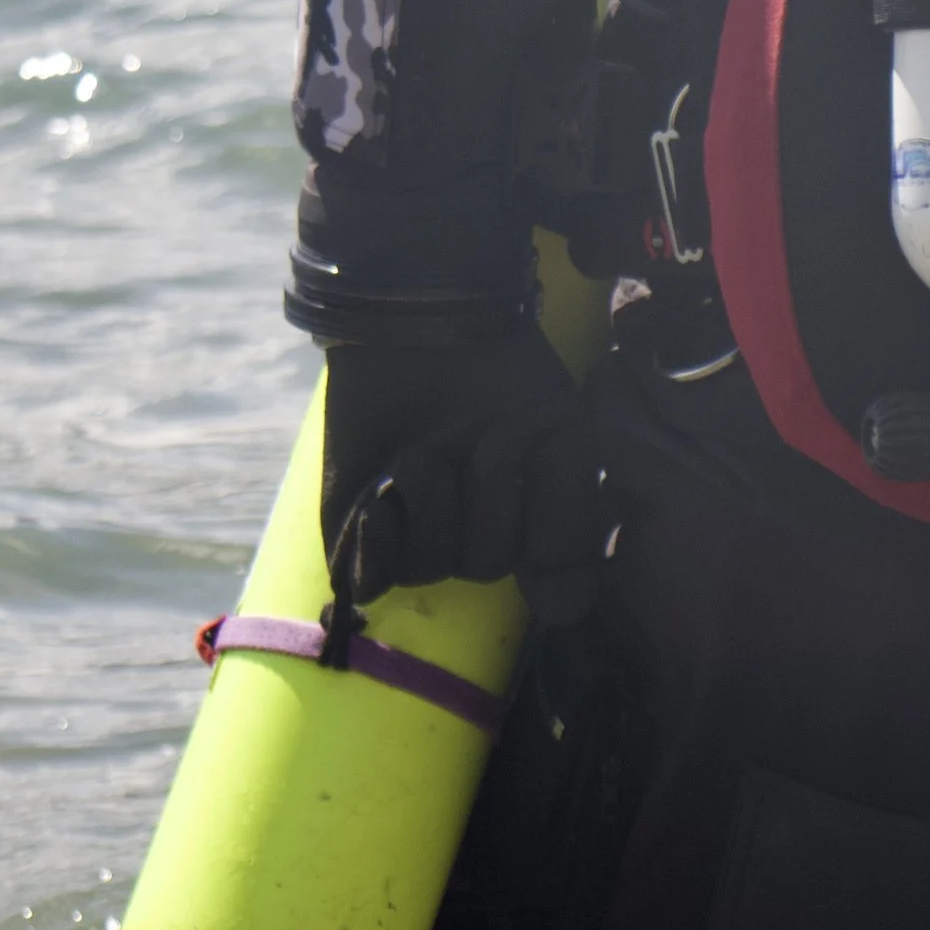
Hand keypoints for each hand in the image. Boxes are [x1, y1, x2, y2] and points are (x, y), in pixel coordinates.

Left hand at [320, 316, 606, 627]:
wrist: (415, 322)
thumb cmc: (498, 370)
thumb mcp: (561, 426)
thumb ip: (571, 514)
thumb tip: (563, 608)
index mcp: (531, 516)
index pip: (557, 587)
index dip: (554, 575)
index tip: (547, 543)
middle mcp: (476, 535)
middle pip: (486, 566)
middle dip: (482, 496)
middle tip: (477, 438)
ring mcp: (417, 540)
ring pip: (429, 568)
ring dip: (427, 501)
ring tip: (420, 449)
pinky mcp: (358, 538)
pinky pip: (372, 581)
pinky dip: (376, 547)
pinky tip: (381, 504)